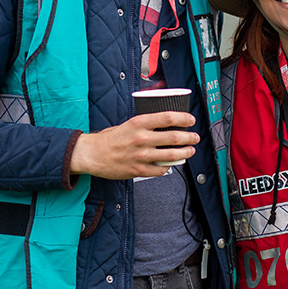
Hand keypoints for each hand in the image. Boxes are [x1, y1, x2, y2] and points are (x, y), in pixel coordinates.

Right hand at [70, 112, 197, 178]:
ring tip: (190, 151)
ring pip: (171, 155)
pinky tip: (171, 164)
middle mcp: (141, 138)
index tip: (191, 120)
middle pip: (174, 137)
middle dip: (189, 137)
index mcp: (139, 123)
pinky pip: (161, 170)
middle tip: (194, 137)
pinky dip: (169, 167)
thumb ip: (146, 124)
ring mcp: (141, 156)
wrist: (93, 154)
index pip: (168, 117)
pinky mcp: (139, 170)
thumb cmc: (110, 139)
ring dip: (185, 153)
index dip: (183, 118)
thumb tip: (166, 124)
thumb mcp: (128, 124)